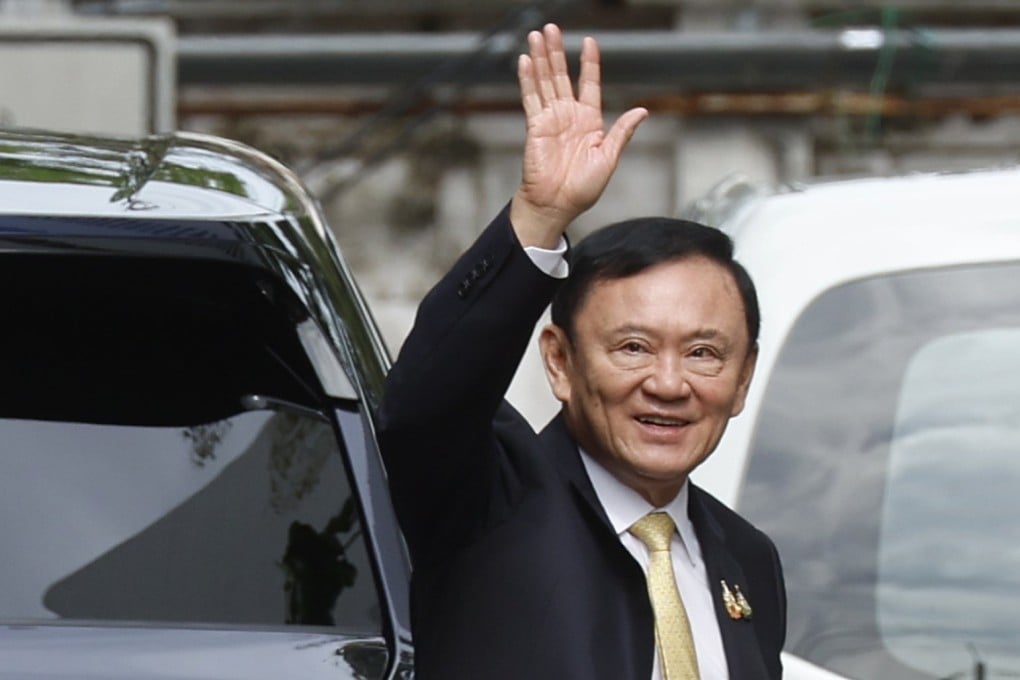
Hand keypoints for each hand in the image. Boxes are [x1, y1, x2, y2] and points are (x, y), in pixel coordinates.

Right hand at [510, 24, 647, 247]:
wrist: (557, 205)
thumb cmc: (582, 189)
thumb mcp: (609, 159)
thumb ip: (622, 132)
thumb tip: (642, 111)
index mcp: (589, 122)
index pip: (589, 84)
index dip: (589, 63)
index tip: (589, 42)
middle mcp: (569, 116)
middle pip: (562, 76)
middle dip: (557, 52)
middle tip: (551, 28)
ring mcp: (551, 119)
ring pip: (545, 81)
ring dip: (541, 58)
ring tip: (537, 36)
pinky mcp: (535, 126)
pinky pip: (531, 98)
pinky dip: (528, 79)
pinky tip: (526, 61)